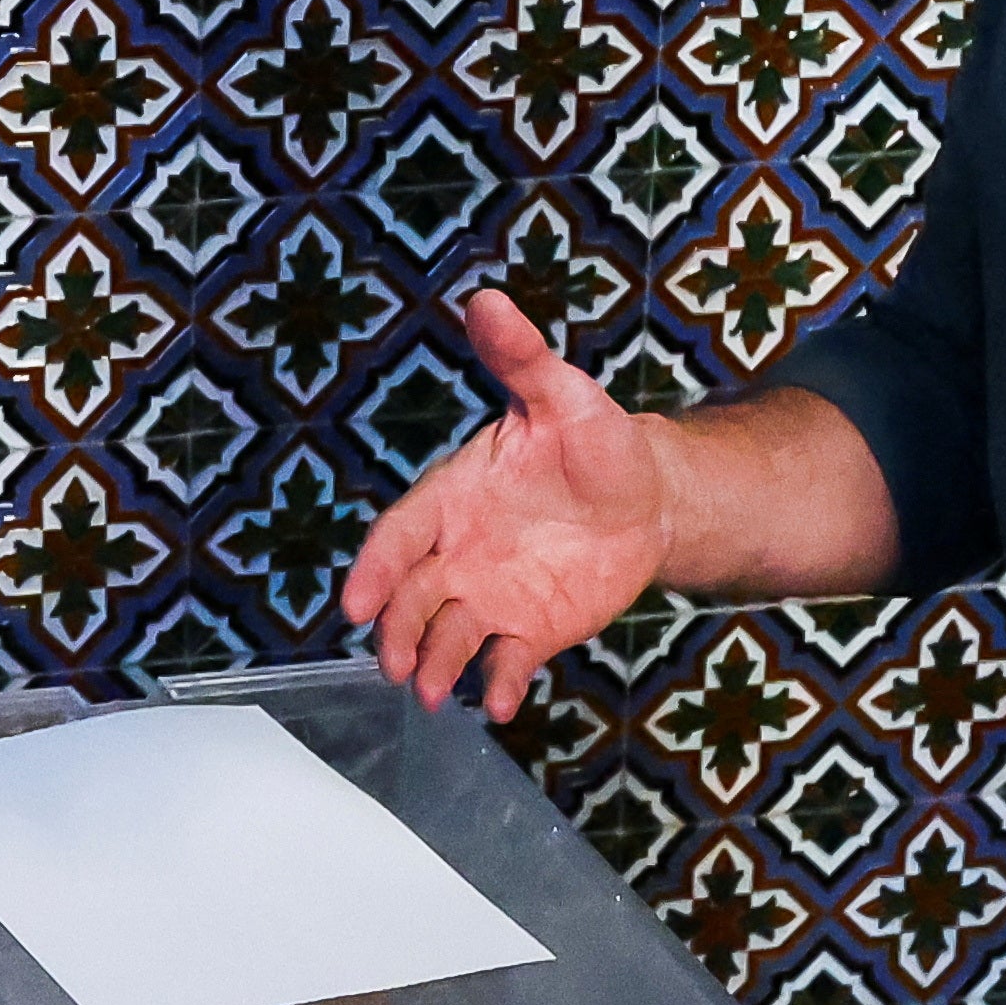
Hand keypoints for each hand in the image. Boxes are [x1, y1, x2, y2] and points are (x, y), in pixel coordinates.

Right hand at [335, 286, 671, 722]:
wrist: (650, 498)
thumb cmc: (596, 441)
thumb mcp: (563, 395)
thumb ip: (521, 358)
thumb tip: (488, 299)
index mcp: (455, 496)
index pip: (402, 534)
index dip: (376, 568)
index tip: (356, 602)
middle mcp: (461, 553)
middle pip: (412, 598)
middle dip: (395, 630)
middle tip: (392, 662)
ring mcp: (491, 596)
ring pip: (446, 636)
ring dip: (433, 665)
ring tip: (431, 692)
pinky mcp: (529, 631)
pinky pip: (503, 663)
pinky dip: (496, 685)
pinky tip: (499, 705)